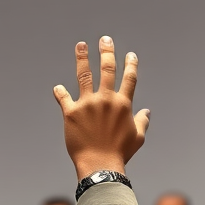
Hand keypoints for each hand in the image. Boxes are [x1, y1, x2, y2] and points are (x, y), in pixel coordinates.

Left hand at [53, 36, 150, 180]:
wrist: (100, 165)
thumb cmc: (120, 153)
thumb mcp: (138, 137)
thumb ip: (142, 121)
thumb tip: (147, 112)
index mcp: (123, 104)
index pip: (129, 78)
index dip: (130, 64)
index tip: (130, 54)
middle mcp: (106, 99)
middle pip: (107, 69)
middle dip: (106, 51)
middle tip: (104, 39)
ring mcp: (88, 104)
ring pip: (84, 75)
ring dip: (82, 58)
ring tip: (81, 45)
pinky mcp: (71, 112)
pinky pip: (63, 97)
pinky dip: (60, 92)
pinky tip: (57, 88)